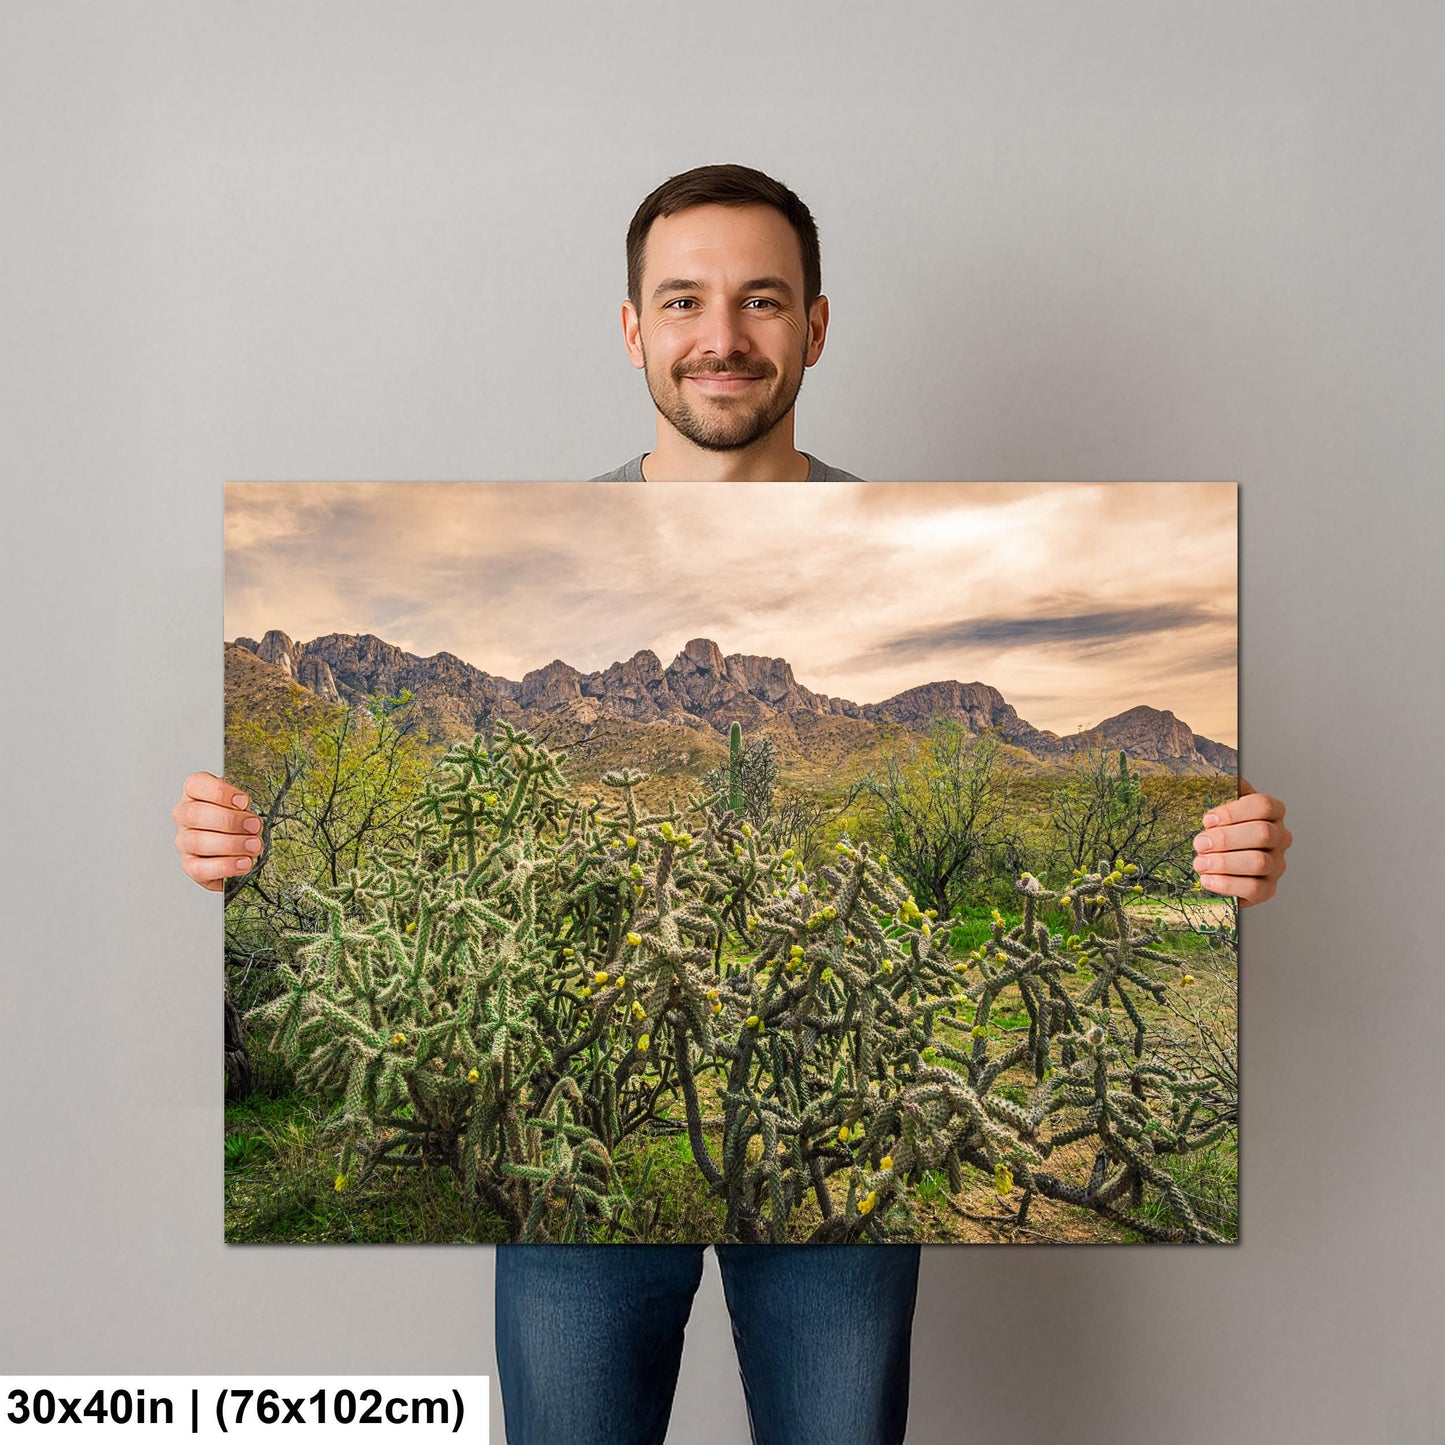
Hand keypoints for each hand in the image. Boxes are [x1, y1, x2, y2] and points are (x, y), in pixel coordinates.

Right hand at [172, 771, 262, 891]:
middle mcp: (184, 816)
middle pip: (195, 814)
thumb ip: (245, 804)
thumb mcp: (244, 805)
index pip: (196, 784)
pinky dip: (225, 866)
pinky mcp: (189, 866)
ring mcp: (184, 842)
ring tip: (254, 845)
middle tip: (255, 825)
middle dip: (229, 821)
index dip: (220, 792)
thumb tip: (254, 812)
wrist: (237, 851)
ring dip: (231, 844)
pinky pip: (200, 868)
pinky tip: (244, 863)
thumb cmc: (240, 821)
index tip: (244, 802)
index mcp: (195, 793)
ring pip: (197, 842)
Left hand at [1192, 777, 1290, 906]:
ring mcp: (1277, 864)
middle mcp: (1280, 837)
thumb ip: (1224, 790)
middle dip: (1226, 839)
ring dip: (1224, 863)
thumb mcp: (1222, 806)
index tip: (1207, 819)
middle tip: (1199, 843)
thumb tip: (1225, 777)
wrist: (1223, 863)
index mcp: (1272, 812)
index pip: (1263, 805)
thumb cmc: (1223, 829)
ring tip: (1200, 862)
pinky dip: (1227, 885)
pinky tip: (1207, 879)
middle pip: (1262, 834)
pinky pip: (1254, 888)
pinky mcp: (1268, 888)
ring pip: (1259, 862)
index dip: (1234, 812)